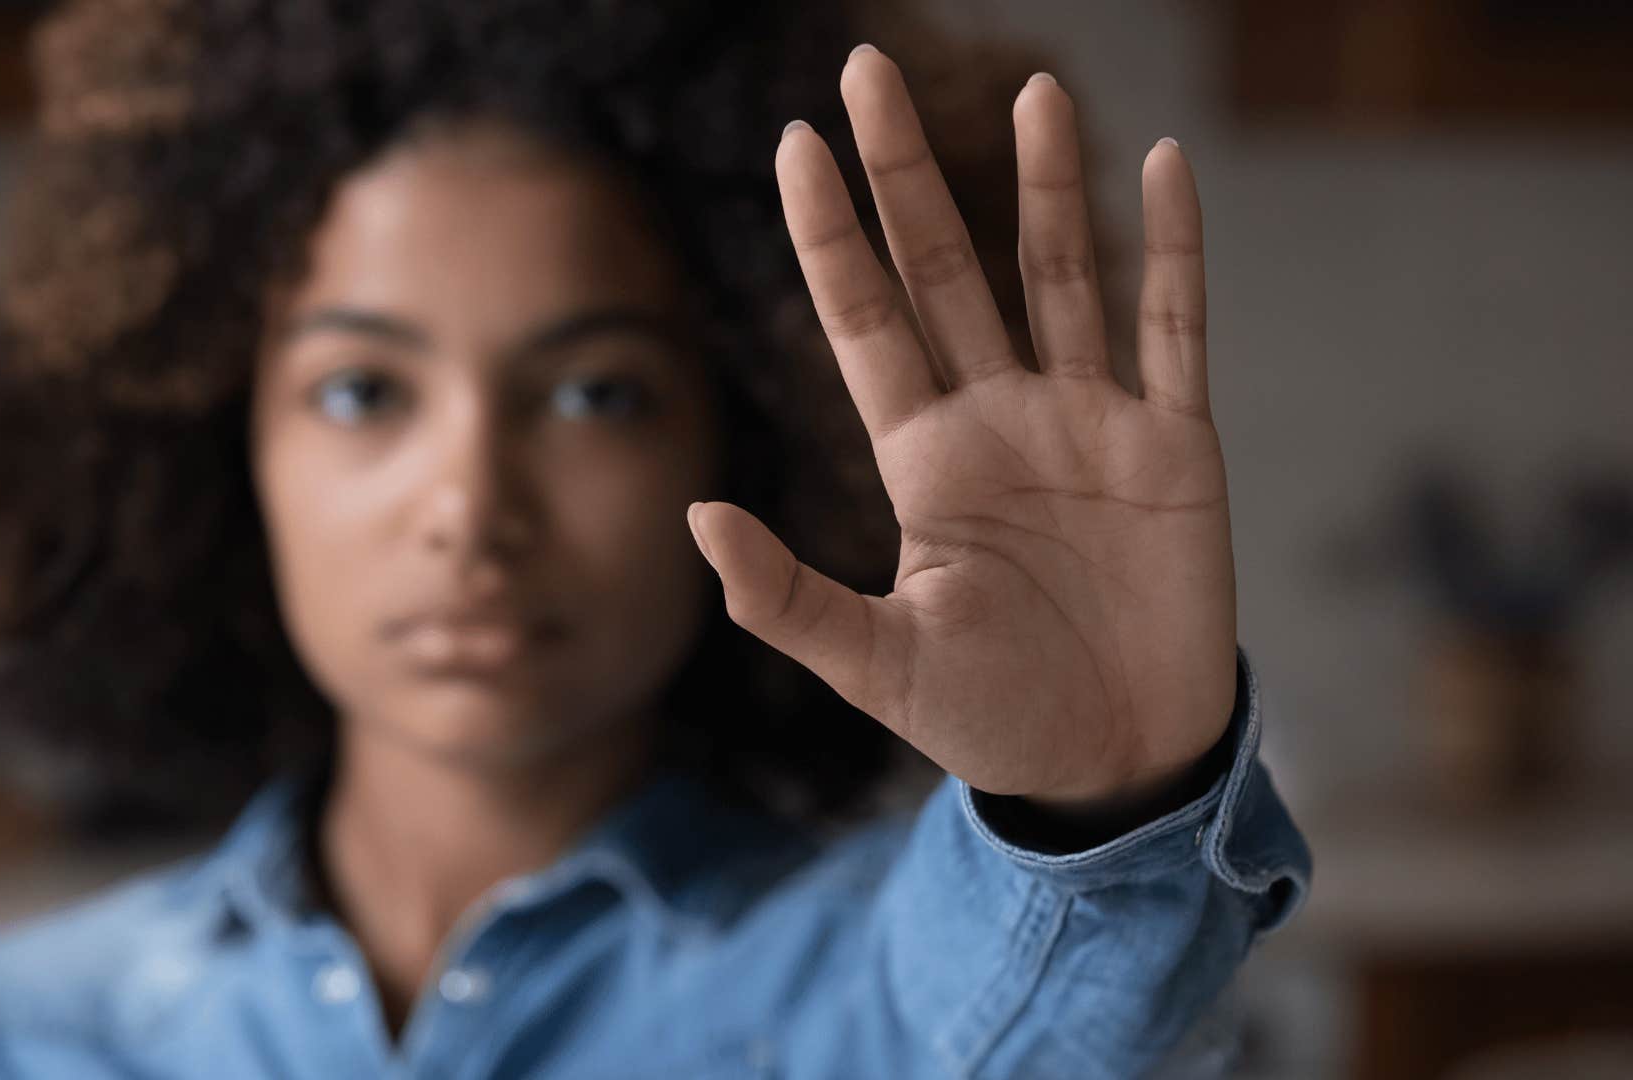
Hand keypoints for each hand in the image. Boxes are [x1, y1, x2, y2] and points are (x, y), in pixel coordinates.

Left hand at [684, 46, 1236, 809]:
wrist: (1116, 766)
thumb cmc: (992, 720)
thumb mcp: (875, 667)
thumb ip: (785, 596)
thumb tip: (694, 516)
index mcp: (925, 461)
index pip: (866, 319)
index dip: (831, 234)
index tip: (795, 143)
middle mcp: (999, 419)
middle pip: (947, 268)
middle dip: (908, 174)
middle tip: (869, 69)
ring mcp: (1088, 422)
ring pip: (1061, 275)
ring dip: (1045, 184)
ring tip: (1028, 89)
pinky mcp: (1173, 444)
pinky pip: (1174, 327)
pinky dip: (1173, 249)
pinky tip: (1161, 166)